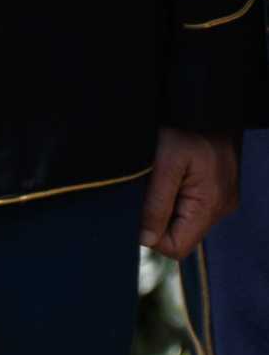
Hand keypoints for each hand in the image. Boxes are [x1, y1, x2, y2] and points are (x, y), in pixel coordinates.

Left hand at [145, 128, 240, 259]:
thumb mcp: (165, 164)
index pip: (177, 247)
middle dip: (156, 221)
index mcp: (209, 206)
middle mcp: (219, 209)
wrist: (207, 107)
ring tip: (156, 181)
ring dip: (164, 208)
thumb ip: (156, 203)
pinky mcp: (216, 191)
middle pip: (180, 236)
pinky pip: (191, 207)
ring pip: (184, 222)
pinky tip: (167, 178)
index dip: (151, 237)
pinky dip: (174, 198)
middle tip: (143, 192)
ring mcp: (219, 200)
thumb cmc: (186, 130)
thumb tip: (146, 239)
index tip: (135, 214)